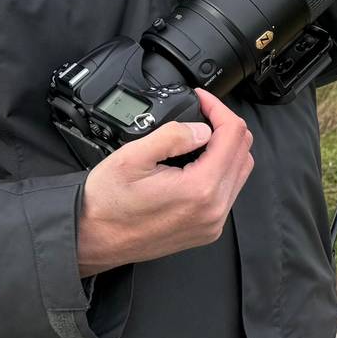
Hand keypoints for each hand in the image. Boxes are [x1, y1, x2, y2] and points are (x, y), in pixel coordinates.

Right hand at [76, 88, 253, 275]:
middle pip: (244, 152)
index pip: (233, 135)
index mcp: (200, 189)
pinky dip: (221, 169)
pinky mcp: (206, 230)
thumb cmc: (107, 202)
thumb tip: (202, 128)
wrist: (92, 238)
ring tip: (200, 134)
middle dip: (226, 125)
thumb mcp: (133, 156)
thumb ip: (173, 136)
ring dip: (227, 147)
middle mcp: (213, 210)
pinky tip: (198, 160)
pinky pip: (229, 192)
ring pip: (241, 172)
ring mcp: (212, 223)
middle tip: (202, 112)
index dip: (218, 108)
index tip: (202, 99)